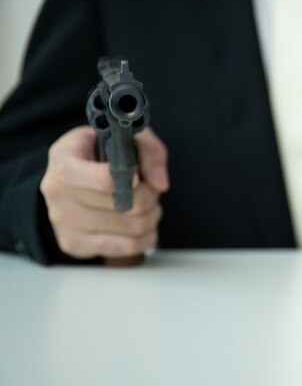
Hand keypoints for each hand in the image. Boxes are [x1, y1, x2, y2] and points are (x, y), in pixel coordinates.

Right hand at [40, 126, 168, 259]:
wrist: (71, 178)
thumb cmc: (99, 155)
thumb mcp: (123, 137)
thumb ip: (149, 151)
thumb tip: (160, 183)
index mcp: (64, 159)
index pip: (103, 178)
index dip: (129, 179)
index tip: (138, 176)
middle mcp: (57, 191)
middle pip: (124, 204)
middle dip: (149, 197)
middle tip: (150, 190)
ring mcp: (62, 221)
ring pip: (130, 228)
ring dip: (151, 217)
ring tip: (147, 206)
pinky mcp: (73, 244)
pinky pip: (125, 248)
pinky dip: (145, 237)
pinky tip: (142, 224)